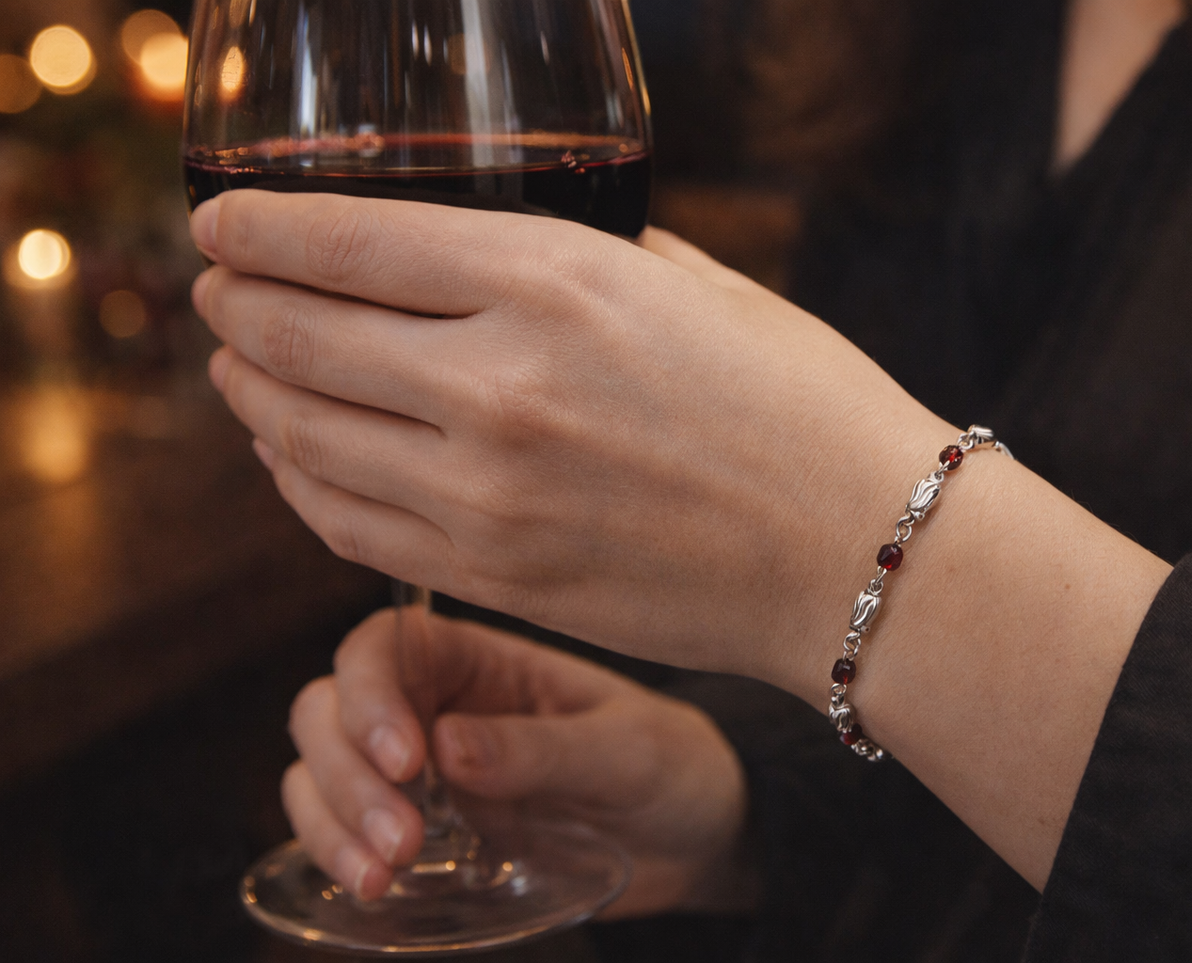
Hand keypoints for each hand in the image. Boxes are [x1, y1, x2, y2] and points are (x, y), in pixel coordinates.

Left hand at [190, 191, 953, 692]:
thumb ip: (587, 259)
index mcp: (555, 280)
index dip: (258, 231)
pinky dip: (297, 484)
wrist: (862, 553)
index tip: (222, 227)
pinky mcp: (494, 576)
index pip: (347, 241)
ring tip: (236, 373)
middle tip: (215, 294)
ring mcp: (488, 493)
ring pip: (302, 434)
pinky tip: (294, 459)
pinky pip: (344, 524)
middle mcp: (500, 383)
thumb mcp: (700, 285)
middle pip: (300, 334)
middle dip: (235, 307)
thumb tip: (502, 253)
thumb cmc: (804, 405)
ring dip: (249, 395)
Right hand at [283, 607, 755, 915]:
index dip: (371, 694)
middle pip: (330, 711)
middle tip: (403, 841)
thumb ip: (543, 749)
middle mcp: (437, 708)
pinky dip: (335, 859)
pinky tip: (373, 892)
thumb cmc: (673, 766)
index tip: (407, 759)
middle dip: (345, 774)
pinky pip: (344, 836)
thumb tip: (446, 748)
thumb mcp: (628, 752)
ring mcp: (422, 776)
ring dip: (329, 823)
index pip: (384, 647)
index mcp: (484, 661)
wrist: (701, 838)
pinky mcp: (425, 838)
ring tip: (381, 877)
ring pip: (320, 774)